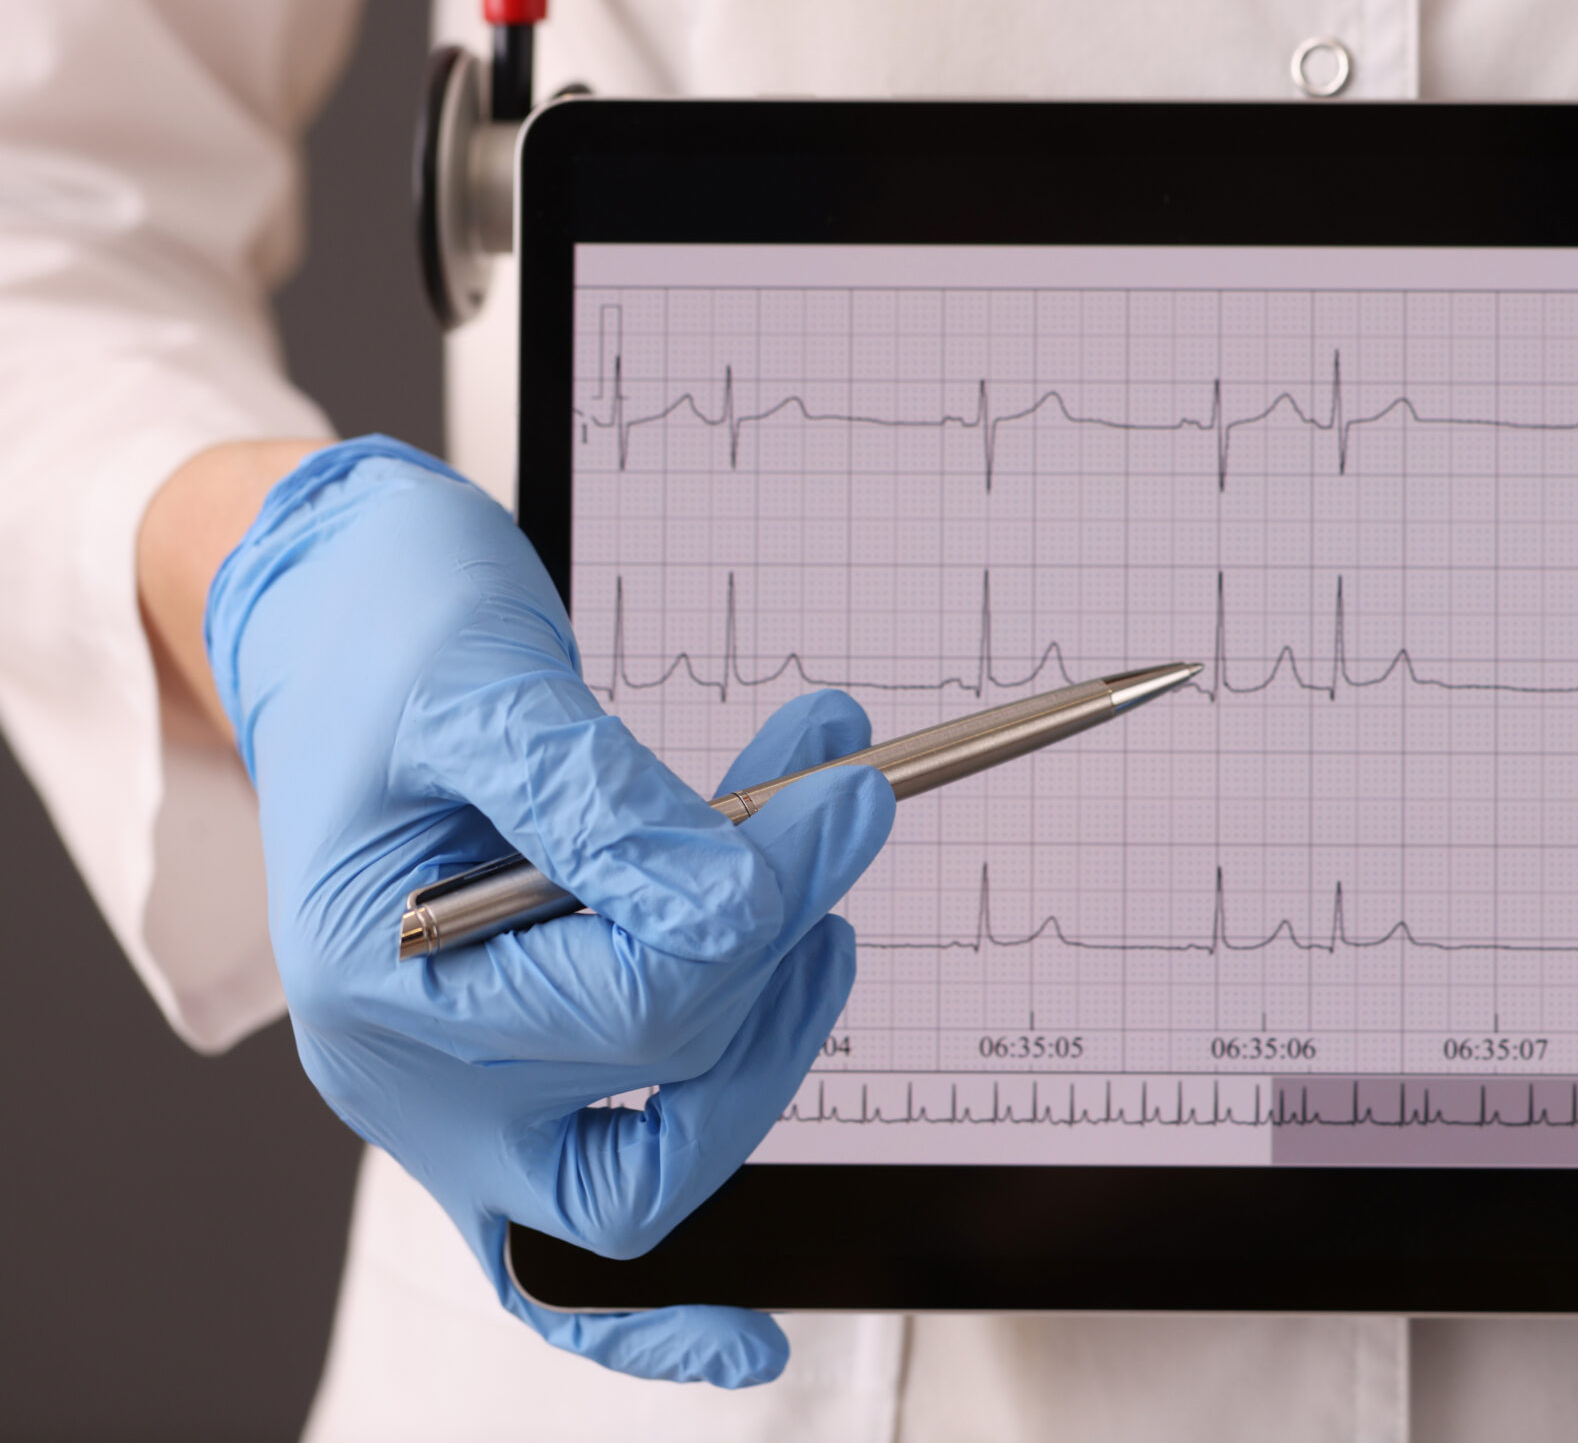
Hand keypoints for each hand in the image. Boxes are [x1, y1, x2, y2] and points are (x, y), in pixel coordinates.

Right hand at [205, 437, 893, 1386]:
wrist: (337, 624)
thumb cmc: (388, 636)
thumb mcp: (483, 681)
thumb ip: (601, 796)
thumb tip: (735, 896)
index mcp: (379, 974)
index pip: (639, 993)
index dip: (770, 896)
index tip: (847, 784)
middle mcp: (406, 1074)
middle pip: (656, 1089)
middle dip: (778, 949)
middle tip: (840, 811)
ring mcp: (452, 1102)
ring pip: (637, 1182)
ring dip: (767, 1043)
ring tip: (818, 896)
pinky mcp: (499, 1093)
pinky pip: (562, 1265)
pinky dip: (653, 1323)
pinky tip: (751, 1347)